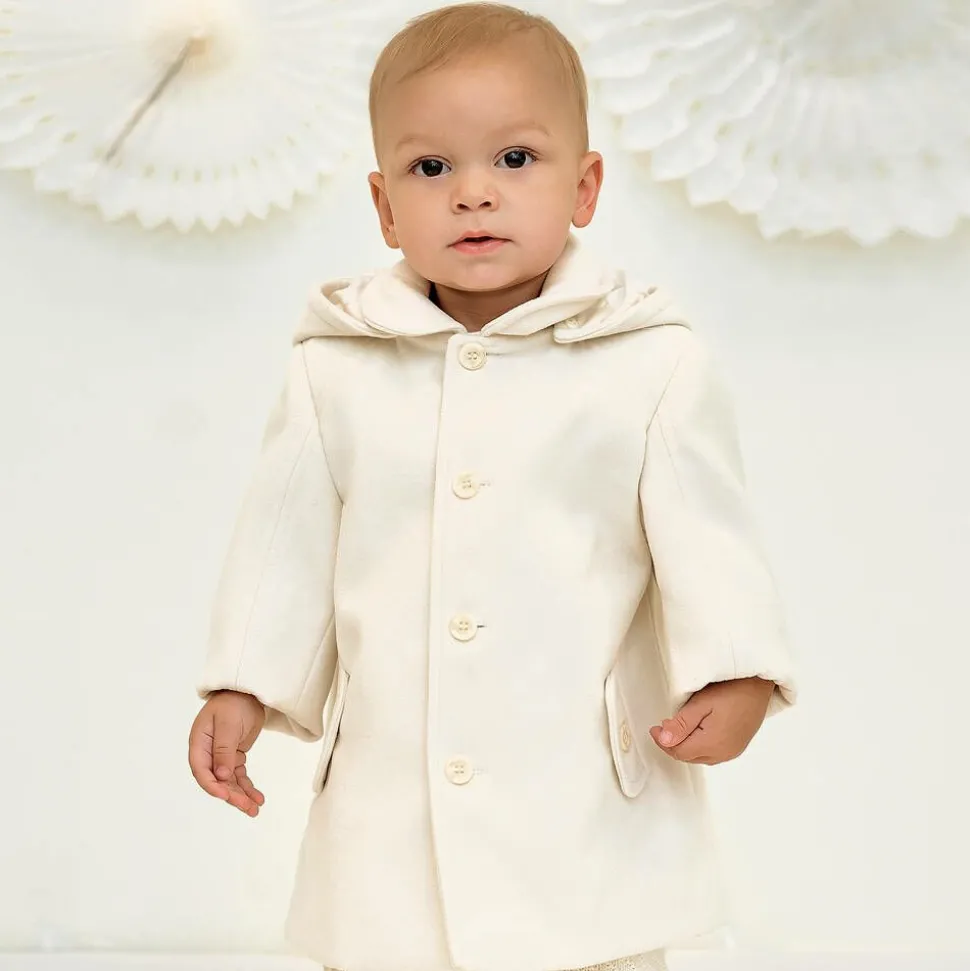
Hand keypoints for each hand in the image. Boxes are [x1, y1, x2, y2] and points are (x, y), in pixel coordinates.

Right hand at [188, 690, 266, 815]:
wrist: (247, 693)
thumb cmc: (232, 704)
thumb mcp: (227, 725)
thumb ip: (223, 750)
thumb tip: (221, 776)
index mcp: (199, 744)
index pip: (202, 771)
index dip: (213, 786)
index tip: (227, 796)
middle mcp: (207, 753)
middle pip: (217, 780)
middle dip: (232, 795)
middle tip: (248, 808)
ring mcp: (221, 756)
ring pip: (229, 781)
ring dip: (241, 795)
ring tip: (255, 809)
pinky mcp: (234, 756)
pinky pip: (239, 776)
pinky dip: (247, 786)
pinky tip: (258, 798)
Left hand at [649, 677, 774, 764]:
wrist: (759, 684)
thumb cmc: (731, 689)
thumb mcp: (701, 703)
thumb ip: (681, 724)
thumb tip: (664, 740)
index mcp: (713, 744)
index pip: (679, 752)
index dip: (663, 742)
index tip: (654, 728)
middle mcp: (724, 753)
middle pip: (689, 757)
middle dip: (673, 744)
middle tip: (664, 726)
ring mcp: (733, 751)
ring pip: (701, 757)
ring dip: (686, 746)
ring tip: (678, 727)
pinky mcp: (738, 746)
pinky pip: (713, 754)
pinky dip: (700, 747)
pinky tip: (696, 733)